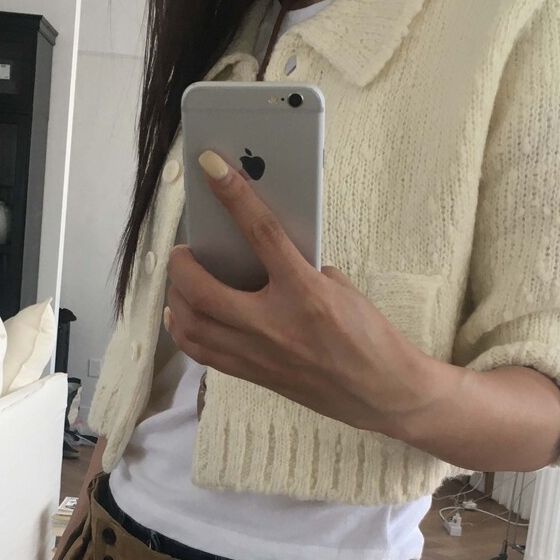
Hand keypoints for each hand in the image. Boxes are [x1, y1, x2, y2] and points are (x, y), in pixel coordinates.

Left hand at [164, 150, 434, 436]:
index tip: (211, 167)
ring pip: (192, 325)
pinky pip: (203, 352)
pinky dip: (184, 329)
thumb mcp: (340, 288)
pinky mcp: (254, 374)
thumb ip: (300, 267)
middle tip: (183, 249)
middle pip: (203, 289)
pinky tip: (183, 315)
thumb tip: (260, 252)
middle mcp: (275, 325)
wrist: (382, 392)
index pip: (262, 233)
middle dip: (181, 263)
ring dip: (176, 298)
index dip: (234, 195)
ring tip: (180, 281)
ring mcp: (259, 354)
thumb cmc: (369, 337)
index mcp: (305, 293)